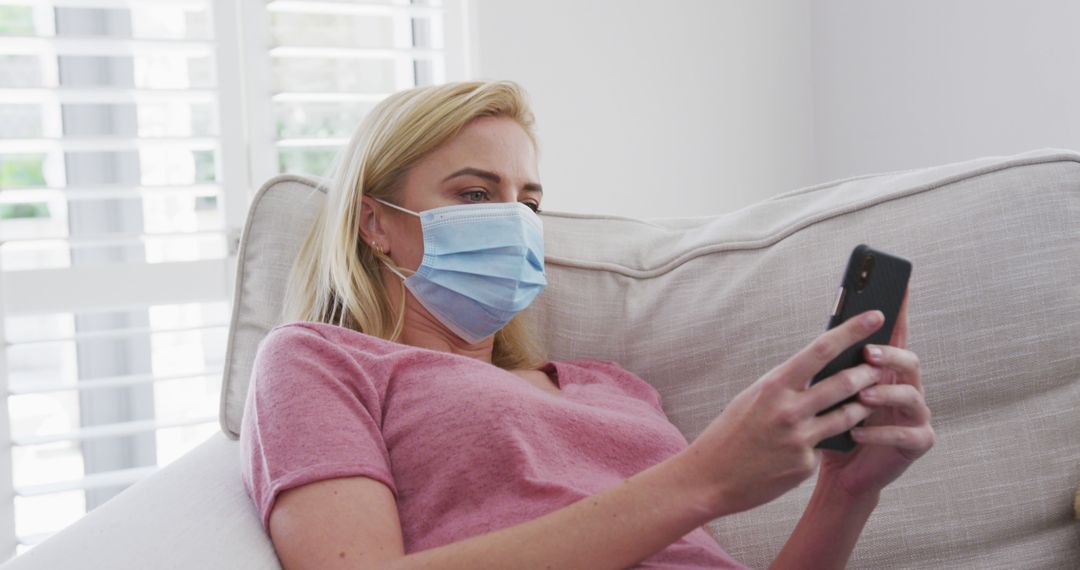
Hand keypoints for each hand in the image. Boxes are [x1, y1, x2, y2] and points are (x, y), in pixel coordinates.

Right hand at [680, 309, 892, 516]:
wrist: (709, 478)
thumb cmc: (730, 433)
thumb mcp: (753, 398)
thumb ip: (786, 386)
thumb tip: (817, 370)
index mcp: (774, 386)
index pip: (821, 350)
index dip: (851, 331)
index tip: (874, 316)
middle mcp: (789, 410)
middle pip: (844, 383)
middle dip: (868, 372)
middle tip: (881, 366)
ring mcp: (799, 439)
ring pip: (847, 416)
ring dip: (862, 406)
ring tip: (868, 400)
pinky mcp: (805, 465)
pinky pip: (825, 446)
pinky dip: (825, 442)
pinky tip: (815, 443)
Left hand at [817, 291, 934, 498]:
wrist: (841, 472)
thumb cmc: (833, 426)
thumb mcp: (830, 391)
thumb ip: (835, 365)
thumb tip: (828, 332)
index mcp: (887, 371)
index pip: (896, 334)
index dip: (900, 310)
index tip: (900, 284)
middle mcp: (907, 388)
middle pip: (909, 361)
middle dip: (890, 355)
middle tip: (868, 353)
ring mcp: (916, 415)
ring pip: (911, 396)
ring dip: (885, 394)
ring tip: (861, 396)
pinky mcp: (917, 443)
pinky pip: (904, 435)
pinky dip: (878, 432)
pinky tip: (856, 432)